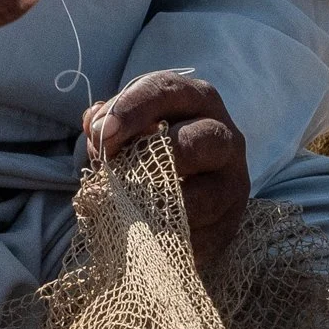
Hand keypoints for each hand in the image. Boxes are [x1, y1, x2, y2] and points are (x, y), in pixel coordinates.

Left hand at [81, 72, 248, 264]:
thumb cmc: (146, 153)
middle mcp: (223, 136)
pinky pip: (205, 235)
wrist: (179, 197)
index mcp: (196, 101)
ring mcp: (233, 181)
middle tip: (119, 172)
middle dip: (157, 156)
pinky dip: (172, 238)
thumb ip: (108, 126)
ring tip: (129, 209)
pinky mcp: (231, 221)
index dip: (131, 109)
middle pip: (201, 140)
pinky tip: (148, 237)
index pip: (166, 90)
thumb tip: (96, 123)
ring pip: (207, 196)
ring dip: (162, 206)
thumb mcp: (127, 131)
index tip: (100, 132)